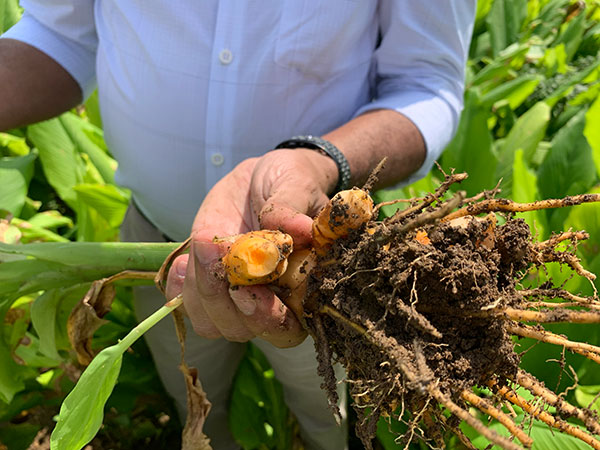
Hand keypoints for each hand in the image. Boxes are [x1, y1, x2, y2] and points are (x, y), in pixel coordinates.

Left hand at [165, 149, 337, 347]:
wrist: (263, 177)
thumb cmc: (292, 183)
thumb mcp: (297, 186)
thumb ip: (293, 209)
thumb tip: (300, 228)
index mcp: (301, 291)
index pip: (286, 329)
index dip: (265, 318)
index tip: (245, 290)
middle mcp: (268, 302)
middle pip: (241, 329)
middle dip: (222, 301)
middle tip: (216, 254)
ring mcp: (233, 295)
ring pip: (209, 321)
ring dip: (200, 287)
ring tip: (204, 242)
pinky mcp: (205, 280)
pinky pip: (183, 302)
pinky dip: (178, 288)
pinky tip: (182, 260)